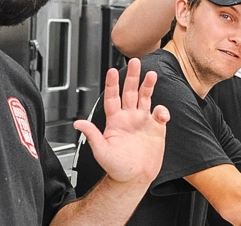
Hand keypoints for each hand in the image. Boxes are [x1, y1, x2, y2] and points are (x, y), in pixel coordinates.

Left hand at [76, 58, 172, 183]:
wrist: (134, 179)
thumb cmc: (116, 168)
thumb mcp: (101, 152)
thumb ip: (92, 135)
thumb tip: (78, 123)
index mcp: (114, 121)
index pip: (112, 98)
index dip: (112, 84)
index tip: (112, 71)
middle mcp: (128, 118)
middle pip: (130, 92)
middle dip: (132, 77)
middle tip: (136, 62)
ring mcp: (142, 122)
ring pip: (145, 98)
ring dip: (148, 86)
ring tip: (152, 74)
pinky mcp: (156, 129)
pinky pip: (160, 114)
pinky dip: (162, 110)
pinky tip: (161, 113)